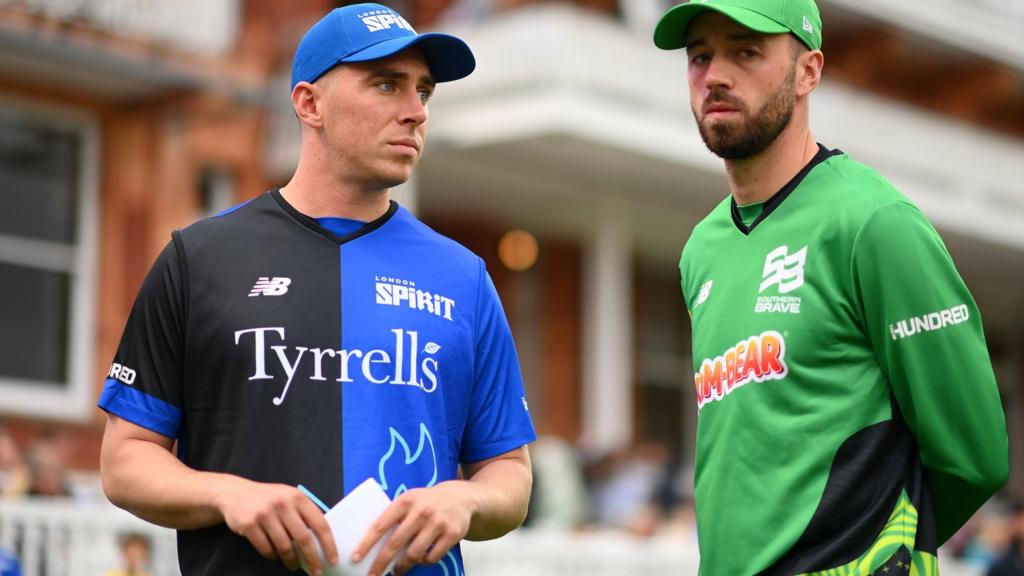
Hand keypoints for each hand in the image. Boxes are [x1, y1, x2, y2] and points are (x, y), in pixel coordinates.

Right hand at [215, 478, 338, 574]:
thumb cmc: (269, 499)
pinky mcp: (249, 524)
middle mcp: (283, 504)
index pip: (320, 524)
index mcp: (298, 497)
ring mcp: (265, 514)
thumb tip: (321, 542)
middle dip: (312, 559)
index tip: (332, 559)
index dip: (329, 544)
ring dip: (291, 560)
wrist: (235, 493)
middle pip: (304, 538)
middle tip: (316, 571)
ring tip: (293, 565)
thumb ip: (303, 514)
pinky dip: (272, 556)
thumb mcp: (289, 498)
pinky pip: (266, 548)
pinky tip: (274, 555)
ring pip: (284, 546)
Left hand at [353, 481, 477, 575]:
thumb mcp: (410, 500)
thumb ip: (394, 516)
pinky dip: (424, 562)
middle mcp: (421, 511)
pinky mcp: (452, 534)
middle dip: (381, 562)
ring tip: (398, 569)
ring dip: (403, 565)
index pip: (381, 524)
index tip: (356, 557)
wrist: (461, 497)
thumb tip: (372, 541)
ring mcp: (437, 523)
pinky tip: (422, 558)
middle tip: (373, 574)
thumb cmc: (428, 501)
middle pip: (396, 543)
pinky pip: (432, 557)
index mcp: (405, 501)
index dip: (367, 543)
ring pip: (414, 553)